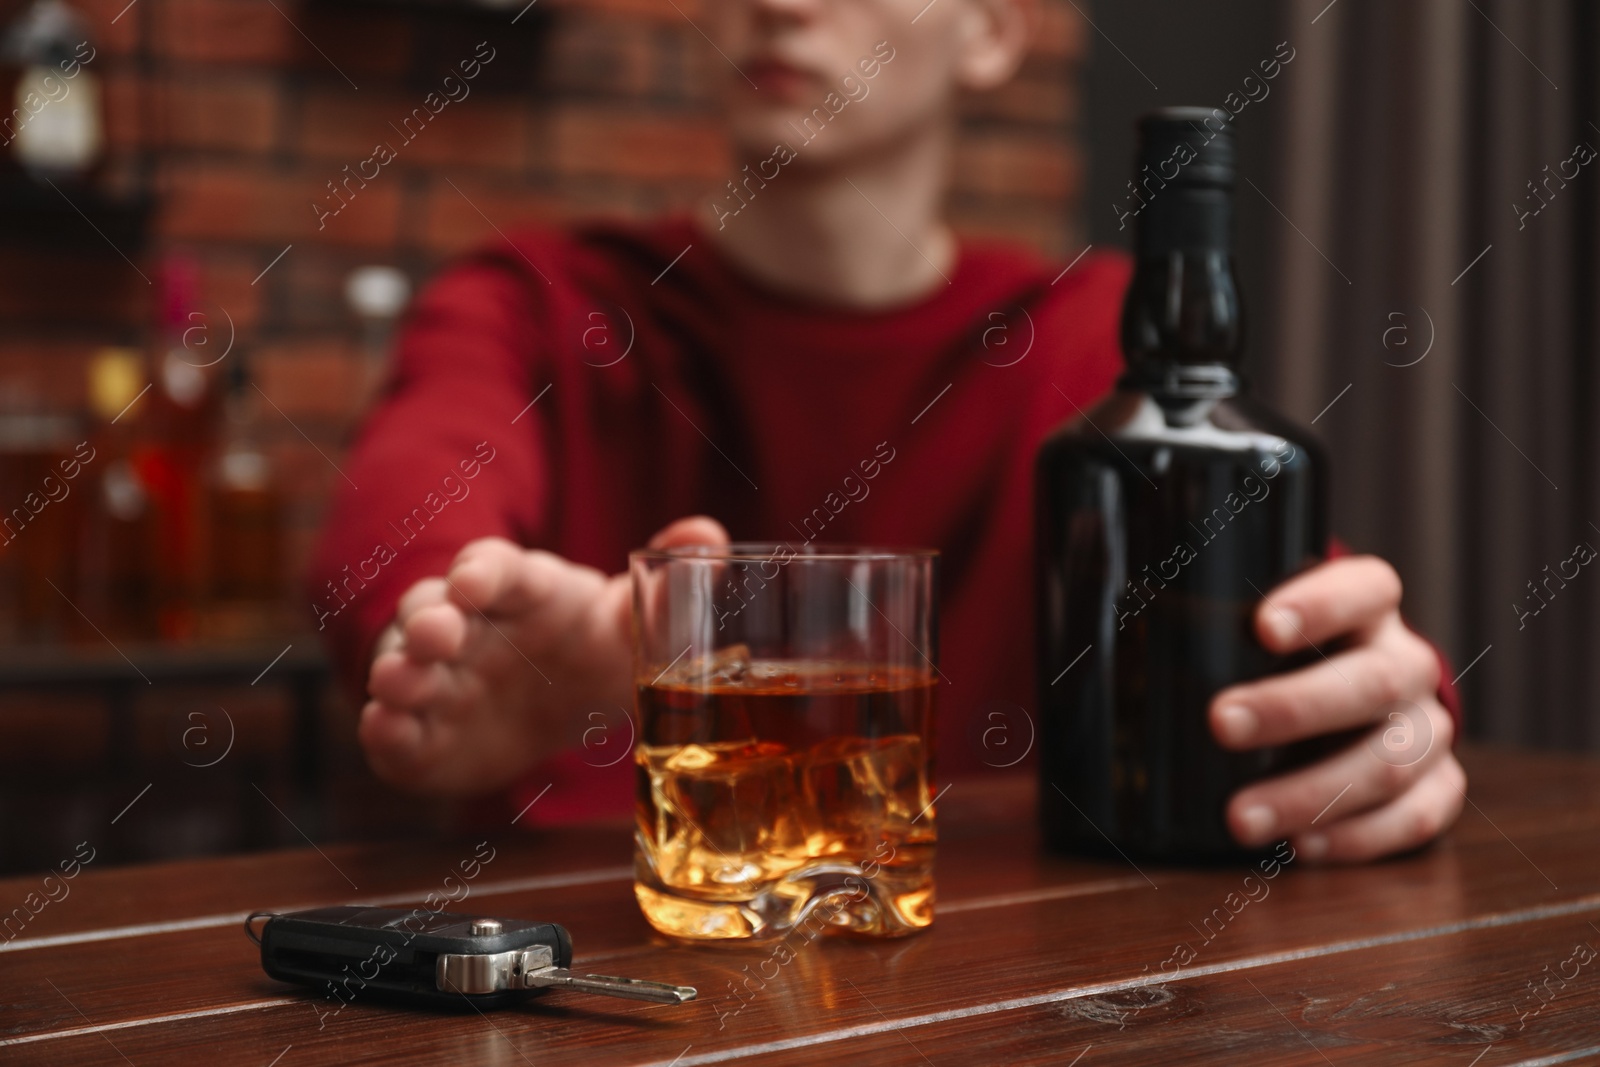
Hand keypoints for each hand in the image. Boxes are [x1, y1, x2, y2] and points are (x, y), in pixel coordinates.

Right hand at [360, 516, 728, 794]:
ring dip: (397, 672)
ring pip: (402, 665)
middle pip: (433, 609)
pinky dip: (385, 732)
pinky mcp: (424, 737)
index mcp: (520, 589)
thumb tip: (705, 536)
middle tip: (436, 636)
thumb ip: (667, 589)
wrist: (570, 705)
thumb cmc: (596, 646)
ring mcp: (440, 681)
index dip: (481, 572)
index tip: (475, 582)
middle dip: (428, 620)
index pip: (493, 567)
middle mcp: (467, 627)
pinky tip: (389, 732)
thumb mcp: (634, 624)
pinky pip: (394, 732)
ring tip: (401, 683)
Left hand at [1209, 555, 1465, 862]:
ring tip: (1240, 818)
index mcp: (1368, 606)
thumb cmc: (1276, 656)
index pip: (1363, 588)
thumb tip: (1106, 598)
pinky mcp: (1438, 784)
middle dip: (1293, 707)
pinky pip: (1417, 817)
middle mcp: (1407, 663)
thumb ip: (1199, 615)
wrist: (1354, 700)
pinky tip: (1300, 847)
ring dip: (1311, 794)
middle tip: (1220, 723)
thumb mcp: (1250, 623)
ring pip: (1390, 761)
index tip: (1260, 627)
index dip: (1320, 604)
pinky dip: (1359, 837)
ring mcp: (1428, 727)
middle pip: (1372, 682)